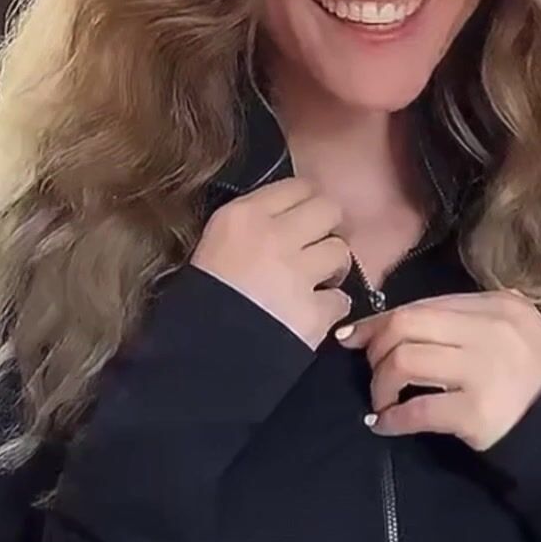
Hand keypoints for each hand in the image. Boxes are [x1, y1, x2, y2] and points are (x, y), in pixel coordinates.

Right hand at [191, 177, 352, 350]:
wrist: (198, 355)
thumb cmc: (199, 299)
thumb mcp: (213, 244)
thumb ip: (250, 225)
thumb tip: (285, 220)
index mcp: (243, 216)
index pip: (299, 186)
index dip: (307, 203)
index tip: (304, 219)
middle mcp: (274, 236)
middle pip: (329, 210)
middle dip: (327, 229)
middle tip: (315, 249)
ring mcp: (296, 274)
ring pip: (341, 252)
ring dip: (333, 268)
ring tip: (317, 283)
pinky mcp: (313, 312)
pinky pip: (341, 300)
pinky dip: (332, 308)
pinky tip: (314, 313)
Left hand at [336, 290, 540, 449]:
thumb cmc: (531, 380)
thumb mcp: (511, 333)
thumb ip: (465, 319)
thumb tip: (390, 322)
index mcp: (499, 305)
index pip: (423, 305)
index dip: (379, 321)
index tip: (353, 337)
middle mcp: (492, 331)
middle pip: (406, 325)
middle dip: (376, 350)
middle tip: (373, 374)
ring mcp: (485, 371)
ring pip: (404, 361)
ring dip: (381, 385)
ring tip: (384, 402)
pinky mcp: (476, 412)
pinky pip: (416, 410)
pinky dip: (391, 419)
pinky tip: (384, 425)